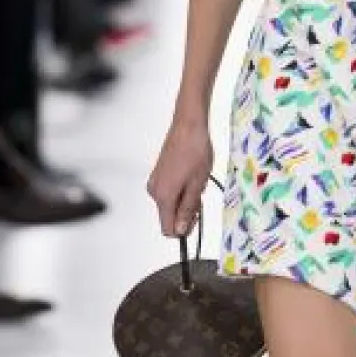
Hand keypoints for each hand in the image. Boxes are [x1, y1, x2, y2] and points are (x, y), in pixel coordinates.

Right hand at [147, 119, 214, 238]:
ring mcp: (155, 182)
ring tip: (197, 182)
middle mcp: (154, 191)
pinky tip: (191, 176)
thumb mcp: (197, 185)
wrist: (188, 126)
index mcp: (163, 197)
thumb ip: (188, 210)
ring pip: (171, 203)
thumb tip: (181, 230)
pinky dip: (181, 190)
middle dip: (186, 212)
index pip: (168, 229)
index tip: (197, 219)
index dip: (184, 229)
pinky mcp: (158, 174)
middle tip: (200, 196)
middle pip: (169, 216)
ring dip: (185, 199)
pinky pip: (169, 191)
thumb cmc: (195, 151)